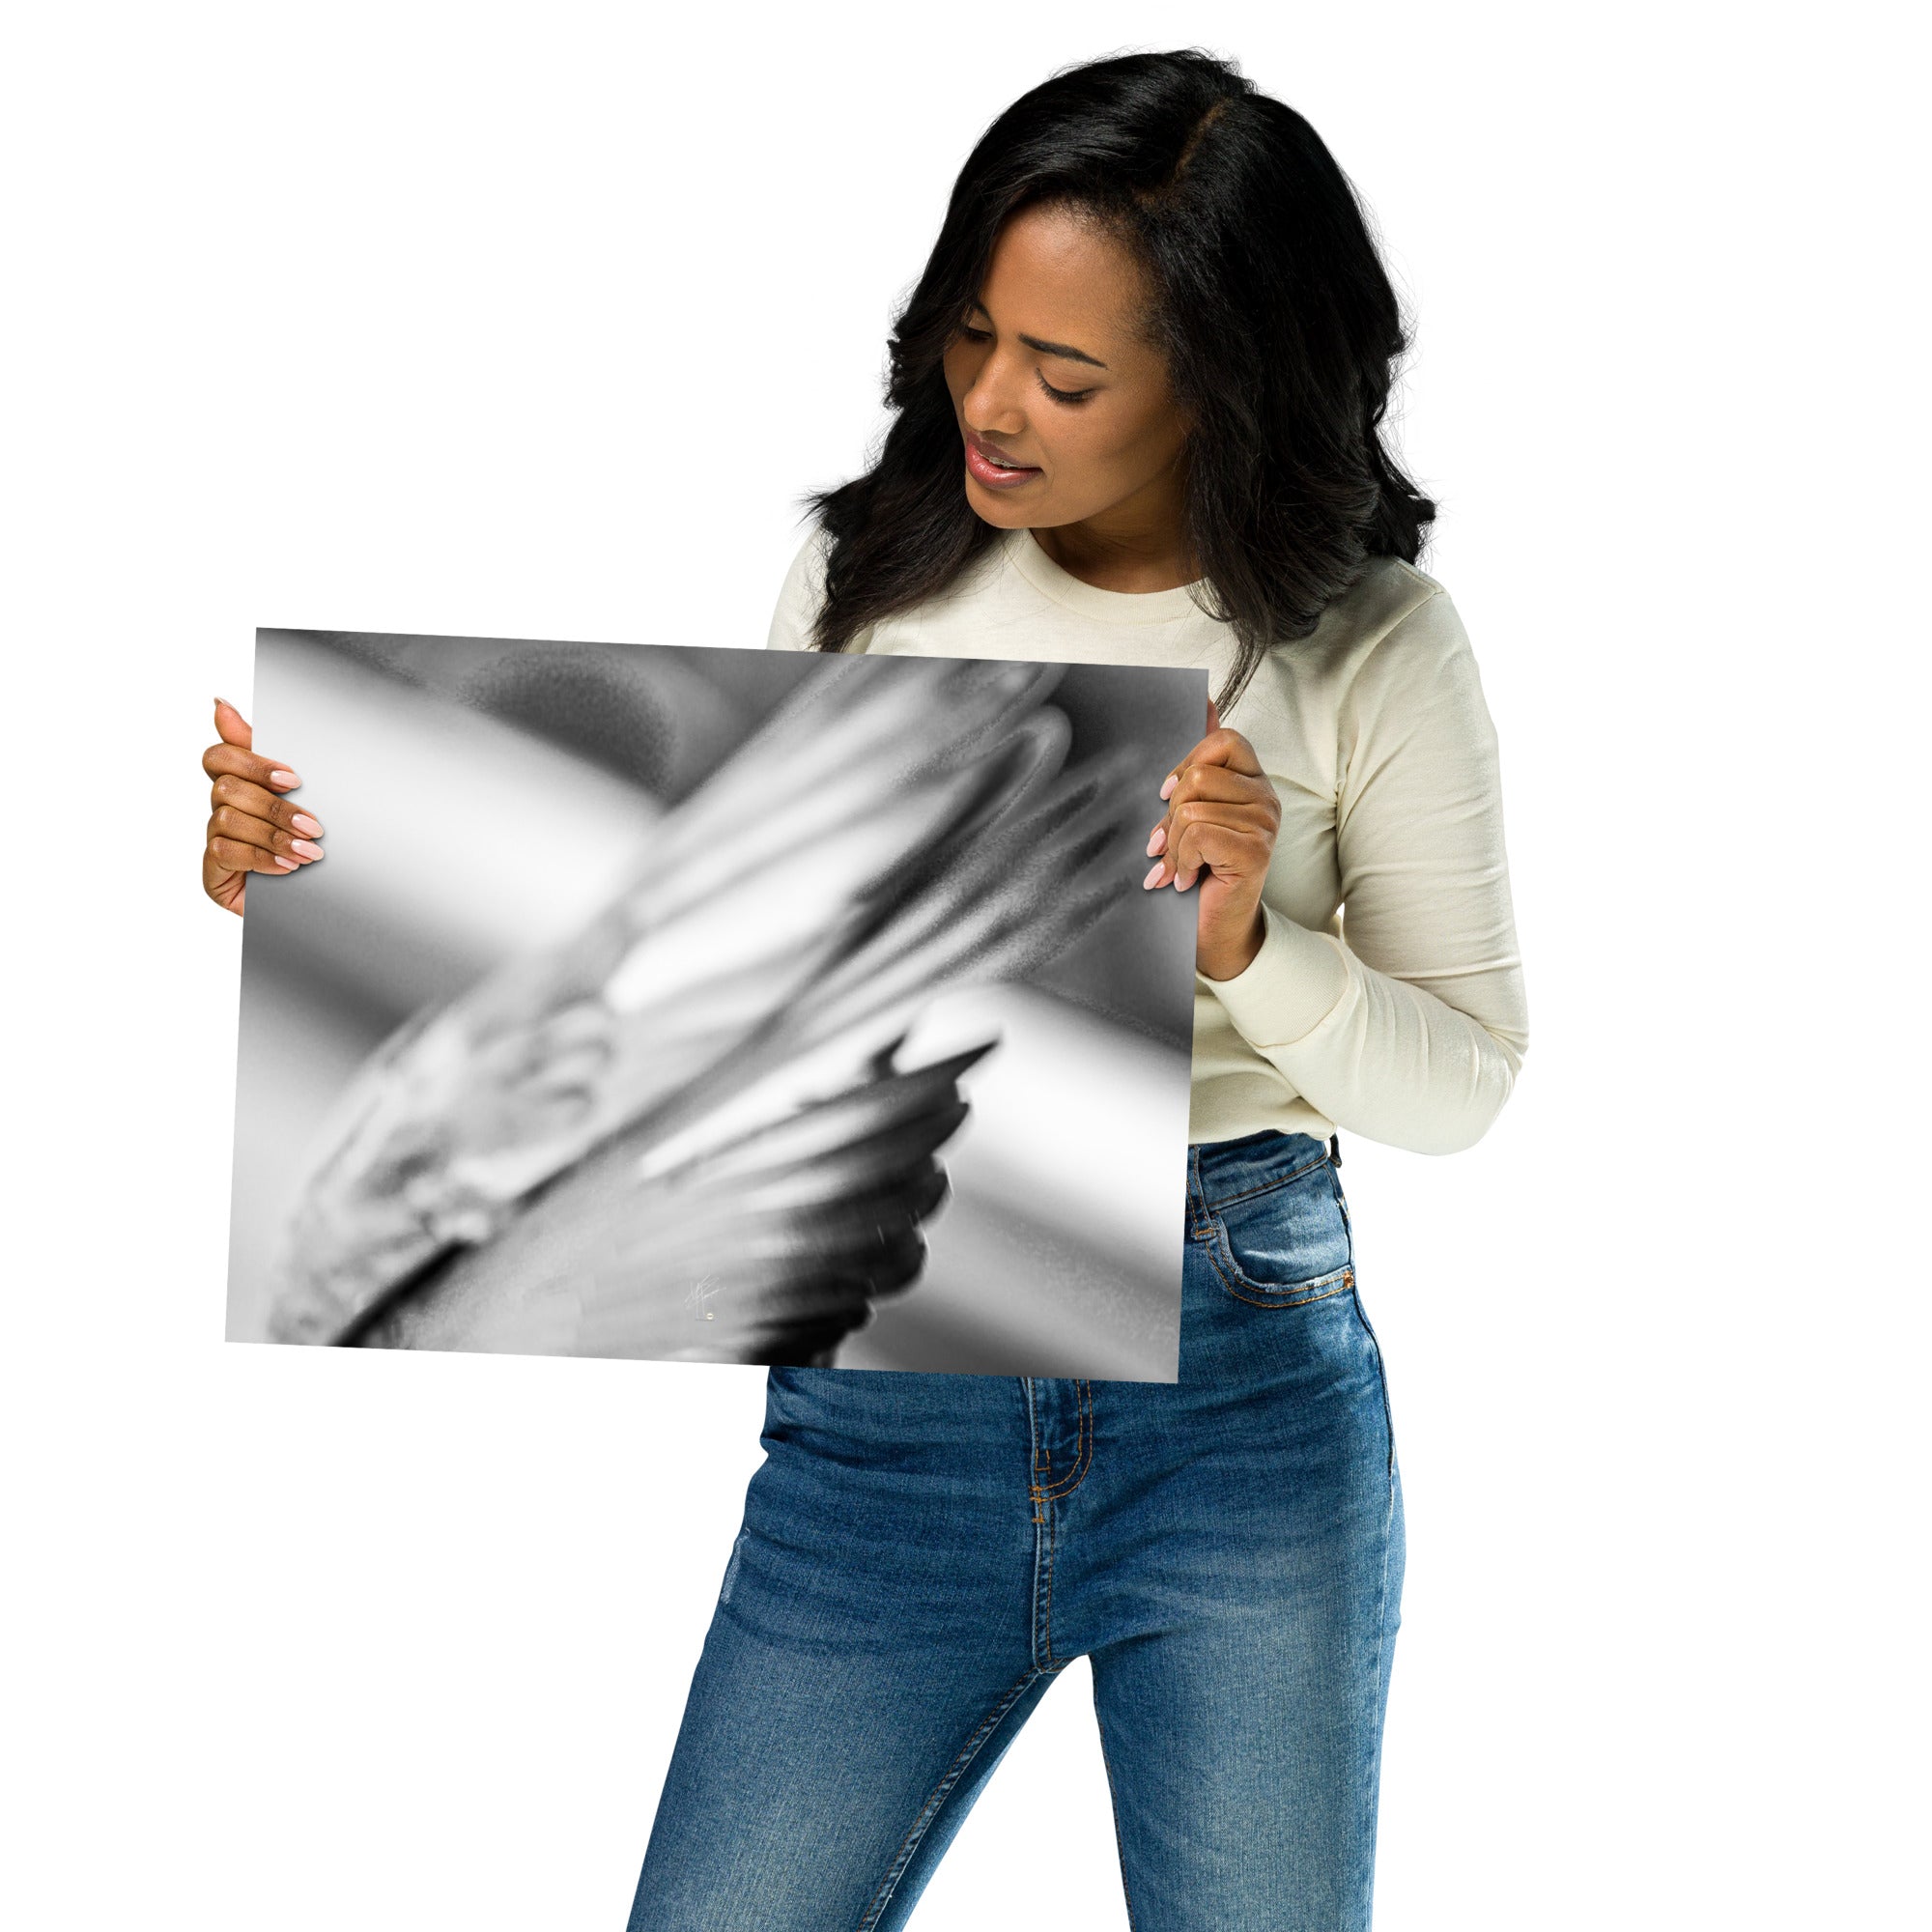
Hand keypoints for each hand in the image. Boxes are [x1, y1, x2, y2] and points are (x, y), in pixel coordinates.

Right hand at [200, 697, 324, 913]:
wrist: (321, 901)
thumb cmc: (310, 841)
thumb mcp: (303, 795)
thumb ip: (269, 753)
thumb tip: (219, 704)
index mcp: (240, 784)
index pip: (220, 756)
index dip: (252, 762)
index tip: (293, 779)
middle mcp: (221, 809)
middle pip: (227, 788)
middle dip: (275, 807)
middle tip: (315, 825)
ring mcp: (215, 840)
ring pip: (227, 820)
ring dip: (274, 836)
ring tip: (310, 853)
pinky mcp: (212, 871)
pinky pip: (225, 853)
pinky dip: (261, 858)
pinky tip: (288, 868)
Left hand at [1142, 696, 1280, 980]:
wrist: (1213, 931)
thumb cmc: (1199, 871)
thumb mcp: (1192, 812)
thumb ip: (1199, 762)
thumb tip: (1204, 701)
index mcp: (1251, 781)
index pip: (1223, 740)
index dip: (1187, 762)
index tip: (1166, 795)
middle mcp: (1266, 797)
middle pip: (1200, 775)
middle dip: (1170, 813)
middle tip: (1167, 843)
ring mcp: (1265, 824)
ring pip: (1193, 807)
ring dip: (1173, 844)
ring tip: (1178, 866)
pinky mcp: (1255, 850)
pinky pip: (1199, 833)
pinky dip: (1181, 860)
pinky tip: (1185, 879)